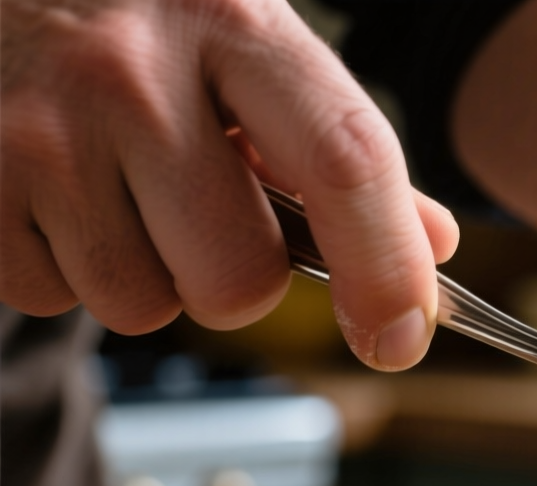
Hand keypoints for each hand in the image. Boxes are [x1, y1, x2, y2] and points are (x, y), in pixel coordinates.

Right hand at [0, 0, 457, 368]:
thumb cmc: (132, 19)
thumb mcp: (243, 44)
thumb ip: (335, 146)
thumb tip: (431, 243)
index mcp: (233, 23)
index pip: (345, 162)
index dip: (387, 269)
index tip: (402, 336)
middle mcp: (132, 71)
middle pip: (239, 279)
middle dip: (233, 280)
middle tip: (198, 215)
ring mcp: (39, 128)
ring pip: (142, 304)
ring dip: (141, 274)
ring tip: (109, 184)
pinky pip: (50, 297)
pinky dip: (58, 267)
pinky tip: (52, 190)